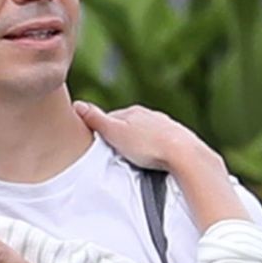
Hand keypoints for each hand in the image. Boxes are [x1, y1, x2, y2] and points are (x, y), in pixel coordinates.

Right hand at [73, 101, 217, 173]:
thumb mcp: (114, 132)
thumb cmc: (148, 145)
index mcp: (133, 112)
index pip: (110, 117)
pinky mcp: (176, 138)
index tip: (98, 142)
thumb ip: (95, 119)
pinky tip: (153, 158)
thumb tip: (77, 104)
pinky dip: (154, 149)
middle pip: (129, 124)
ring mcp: (164, 126)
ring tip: (135, 157)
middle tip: (116, 153)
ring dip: (139, 143)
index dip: (102, 130)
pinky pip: (160, 142)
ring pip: (146, 133)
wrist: (183, 154)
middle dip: (122, 136)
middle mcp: (150, 115)